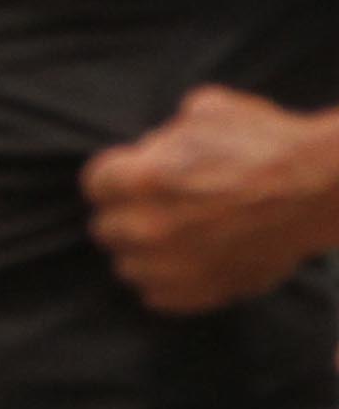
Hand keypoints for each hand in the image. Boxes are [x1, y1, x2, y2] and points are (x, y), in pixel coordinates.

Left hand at [83, 87, 338, 314]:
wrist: (323, 188)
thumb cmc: (267, 143)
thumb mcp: (205, 111)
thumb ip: (165, 134)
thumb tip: (153, 149)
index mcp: (140, 180)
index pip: (94, 185)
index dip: (115, 178)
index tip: (132, 177)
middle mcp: (148, 228)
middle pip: (106, 229)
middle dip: (126, 214)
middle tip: (155, 207)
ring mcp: (174, 266)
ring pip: (129, 267)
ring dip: (144, 252)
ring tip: (173, 237)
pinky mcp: (203, 292)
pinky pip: (159, 297)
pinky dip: (167, 283)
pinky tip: (186, 262)